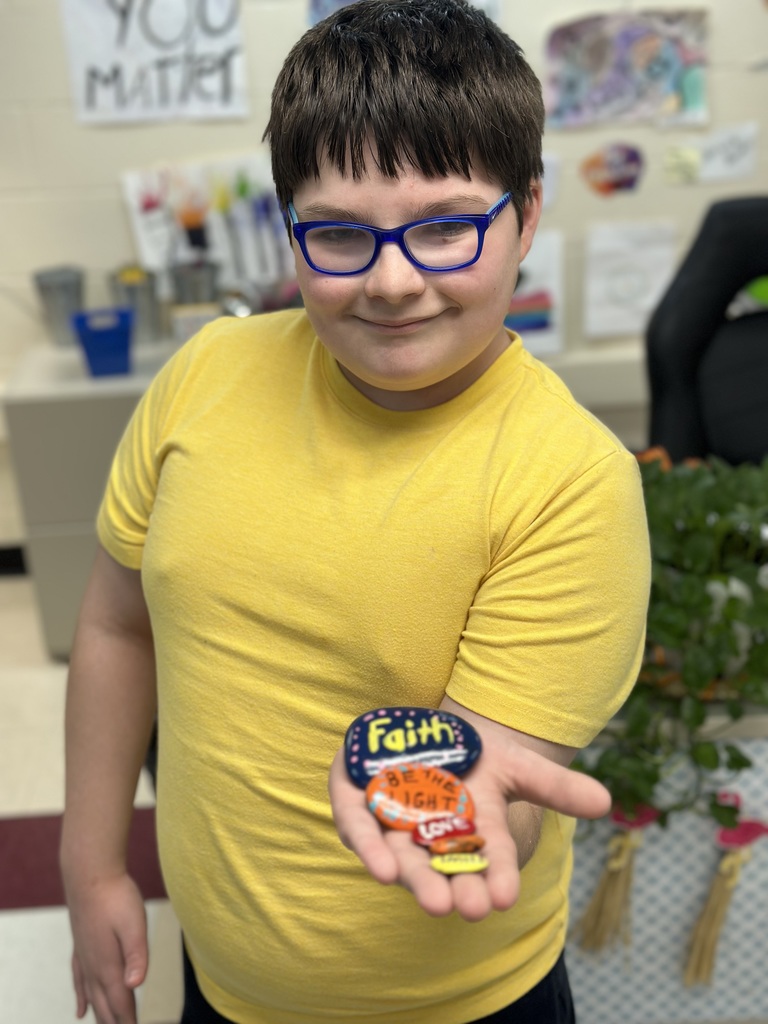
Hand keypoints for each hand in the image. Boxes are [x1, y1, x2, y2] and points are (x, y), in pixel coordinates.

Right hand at [65, 872, 147, 1022]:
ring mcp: (85, 959)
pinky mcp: (81, 948)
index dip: (128, 1020)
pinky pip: (80, 982)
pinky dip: (82, 999)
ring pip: (92, 997)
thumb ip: (136, 956)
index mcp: (109, 965)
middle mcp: (94, 967)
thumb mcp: (134, 924)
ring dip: (100, 1016)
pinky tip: (81, 1009)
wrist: (89, 874)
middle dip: (115, 1023)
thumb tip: (135, 986)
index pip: (121, 1003)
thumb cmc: (116, 897)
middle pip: (105, 1006)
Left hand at [329, 717, 609, 922]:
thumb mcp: (517, 766)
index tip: (503, 897)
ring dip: (414, 879)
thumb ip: (555, 786)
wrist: (424, 735)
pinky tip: (379, 868)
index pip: (491, 860)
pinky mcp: (359, 802)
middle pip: (443, 869)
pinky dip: (368, 845)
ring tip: (430, 899)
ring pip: (402, 857)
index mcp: (475, 830)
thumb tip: (605, 802)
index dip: (497, 878)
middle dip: (453, 888)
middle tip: (465, 908)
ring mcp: (395, 822)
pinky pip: (359, 826)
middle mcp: (434, 836)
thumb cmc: (475, 758)